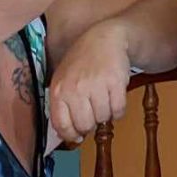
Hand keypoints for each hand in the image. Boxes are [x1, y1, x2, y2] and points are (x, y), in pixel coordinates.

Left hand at [48, 23, 132, 144]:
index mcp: (58, 90)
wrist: (104, 39)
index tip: (78, 136)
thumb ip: (62, 107)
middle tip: (93, 113)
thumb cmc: (81, 63)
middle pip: (85, 125)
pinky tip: (114, 99)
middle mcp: (75, 89)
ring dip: (106, 114)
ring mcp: (96, 85)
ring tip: (104, 100)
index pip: (61, 125)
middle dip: (91, 124)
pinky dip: (118, 110)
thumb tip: (68, 137)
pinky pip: (118, 110)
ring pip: (103, 118)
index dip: (71, 135)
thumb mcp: (63, 81)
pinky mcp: (115, 82)